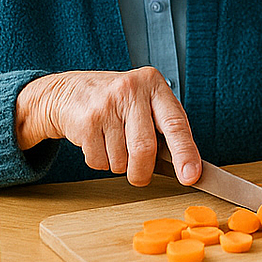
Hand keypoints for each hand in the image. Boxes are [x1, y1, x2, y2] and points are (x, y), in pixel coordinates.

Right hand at [14, 67, 200, 186]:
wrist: (69, 92)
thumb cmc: (118, 101)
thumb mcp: (146, 101)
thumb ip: (165, 126)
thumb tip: (186, 167)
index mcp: (154, 84)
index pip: (175, 123)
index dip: (185, 152)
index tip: (191, 175)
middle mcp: (132, 91)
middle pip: (145, 148)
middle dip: (142, 172)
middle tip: (140, 176)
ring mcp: (107, 105)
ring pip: (121, 160)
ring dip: (119, 164)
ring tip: (114, 143)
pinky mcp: (87, 121)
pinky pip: (100, 161)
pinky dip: (101, 162)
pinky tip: (98, 142)